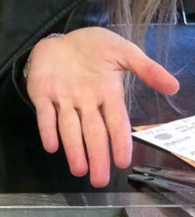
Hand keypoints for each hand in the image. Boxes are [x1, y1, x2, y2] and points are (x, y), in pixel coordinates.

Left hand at [27, 27, 178, 187]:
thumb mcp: (123, 51)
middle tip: (99, 180)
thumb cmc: (94, 47)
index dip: (119, 142)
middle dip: (96, 156)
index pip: (115, 123)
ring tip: (79, 170)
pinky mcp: (42, 95)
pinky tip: (52, 146)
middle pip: (93, 133)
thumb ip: (146, 68)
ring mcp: (63, 100)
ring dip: (74, 149)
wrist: (61, 37)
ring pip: (69, 129)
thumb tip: (174, 86)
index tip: (123, 162)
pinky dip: (48, 130)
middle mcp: (85, 103)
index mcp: (107, 94)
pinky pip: (45, 115)